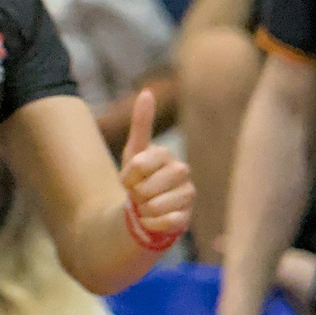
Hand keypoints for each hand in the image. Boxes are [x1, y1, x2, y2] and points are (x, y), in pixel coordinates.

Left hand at [119, 89, 193, 249]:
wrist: (143, 209)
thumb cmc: (139, 178)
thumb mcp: (134, 150)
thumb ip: (142, 123)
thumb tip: (147, 91)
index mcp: (167, 155)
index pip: (139, 164)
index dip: (128, 176)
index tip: (129, 179)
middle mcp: (182, 172)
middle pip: (147, 187)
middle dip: (135, 193)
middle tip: (137, 194)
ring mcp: (187, 195)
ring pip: (156, 205)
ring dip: (142, 209)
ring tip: (145, 206)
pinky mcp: (187, 217)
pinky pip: (166, 222)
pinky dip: (152, 223)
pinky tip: (152, 220)